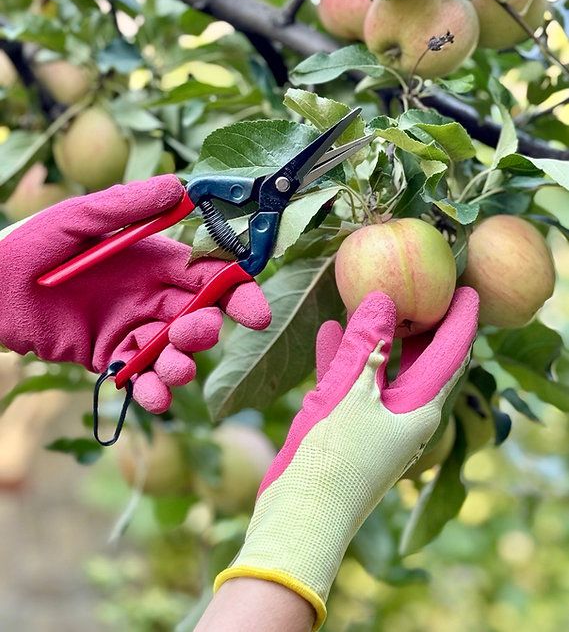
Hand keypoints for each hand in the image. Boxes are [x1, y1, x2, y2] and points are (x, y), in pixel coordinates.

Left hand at [0, 175, 270, 412]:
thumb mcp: (79, 218)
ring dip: (182, 365)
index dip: (238, 293)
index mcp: (155, 259)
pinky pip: (140, 376)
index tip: (255, 314)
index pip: (210, 274)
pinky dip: (153, 390)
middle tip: (191, 333)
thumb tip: (179, 187)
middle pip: (200, 316)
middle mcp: (151, 294)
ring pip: (175, 351)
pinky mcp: (109, 357)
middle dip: (206, 330)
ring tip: (172, 370)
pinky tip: (153, 396)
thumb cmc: (32, 244)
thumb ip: (128, 206)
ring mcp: (132, 327)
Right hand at [215, 287, 478, 628]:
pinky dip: (343, 355)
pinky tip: (330, 328)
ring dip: (377, 334)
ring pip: (382, 366)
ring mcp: (375, 420)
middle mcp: (404, 413)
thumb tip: (383, 298)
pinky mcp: (346, 426)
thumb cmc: (335, 457)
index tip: (467, 288)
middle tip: (425, 286)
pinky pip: (350, 381)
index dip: (460, 319)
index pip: (450, 353)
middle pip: (420, 357)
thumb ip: (367, 343)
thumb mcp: (353, 392)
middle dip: (423, 322)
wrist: (300, 516)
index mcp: (421, 408)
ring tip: (375, 296)